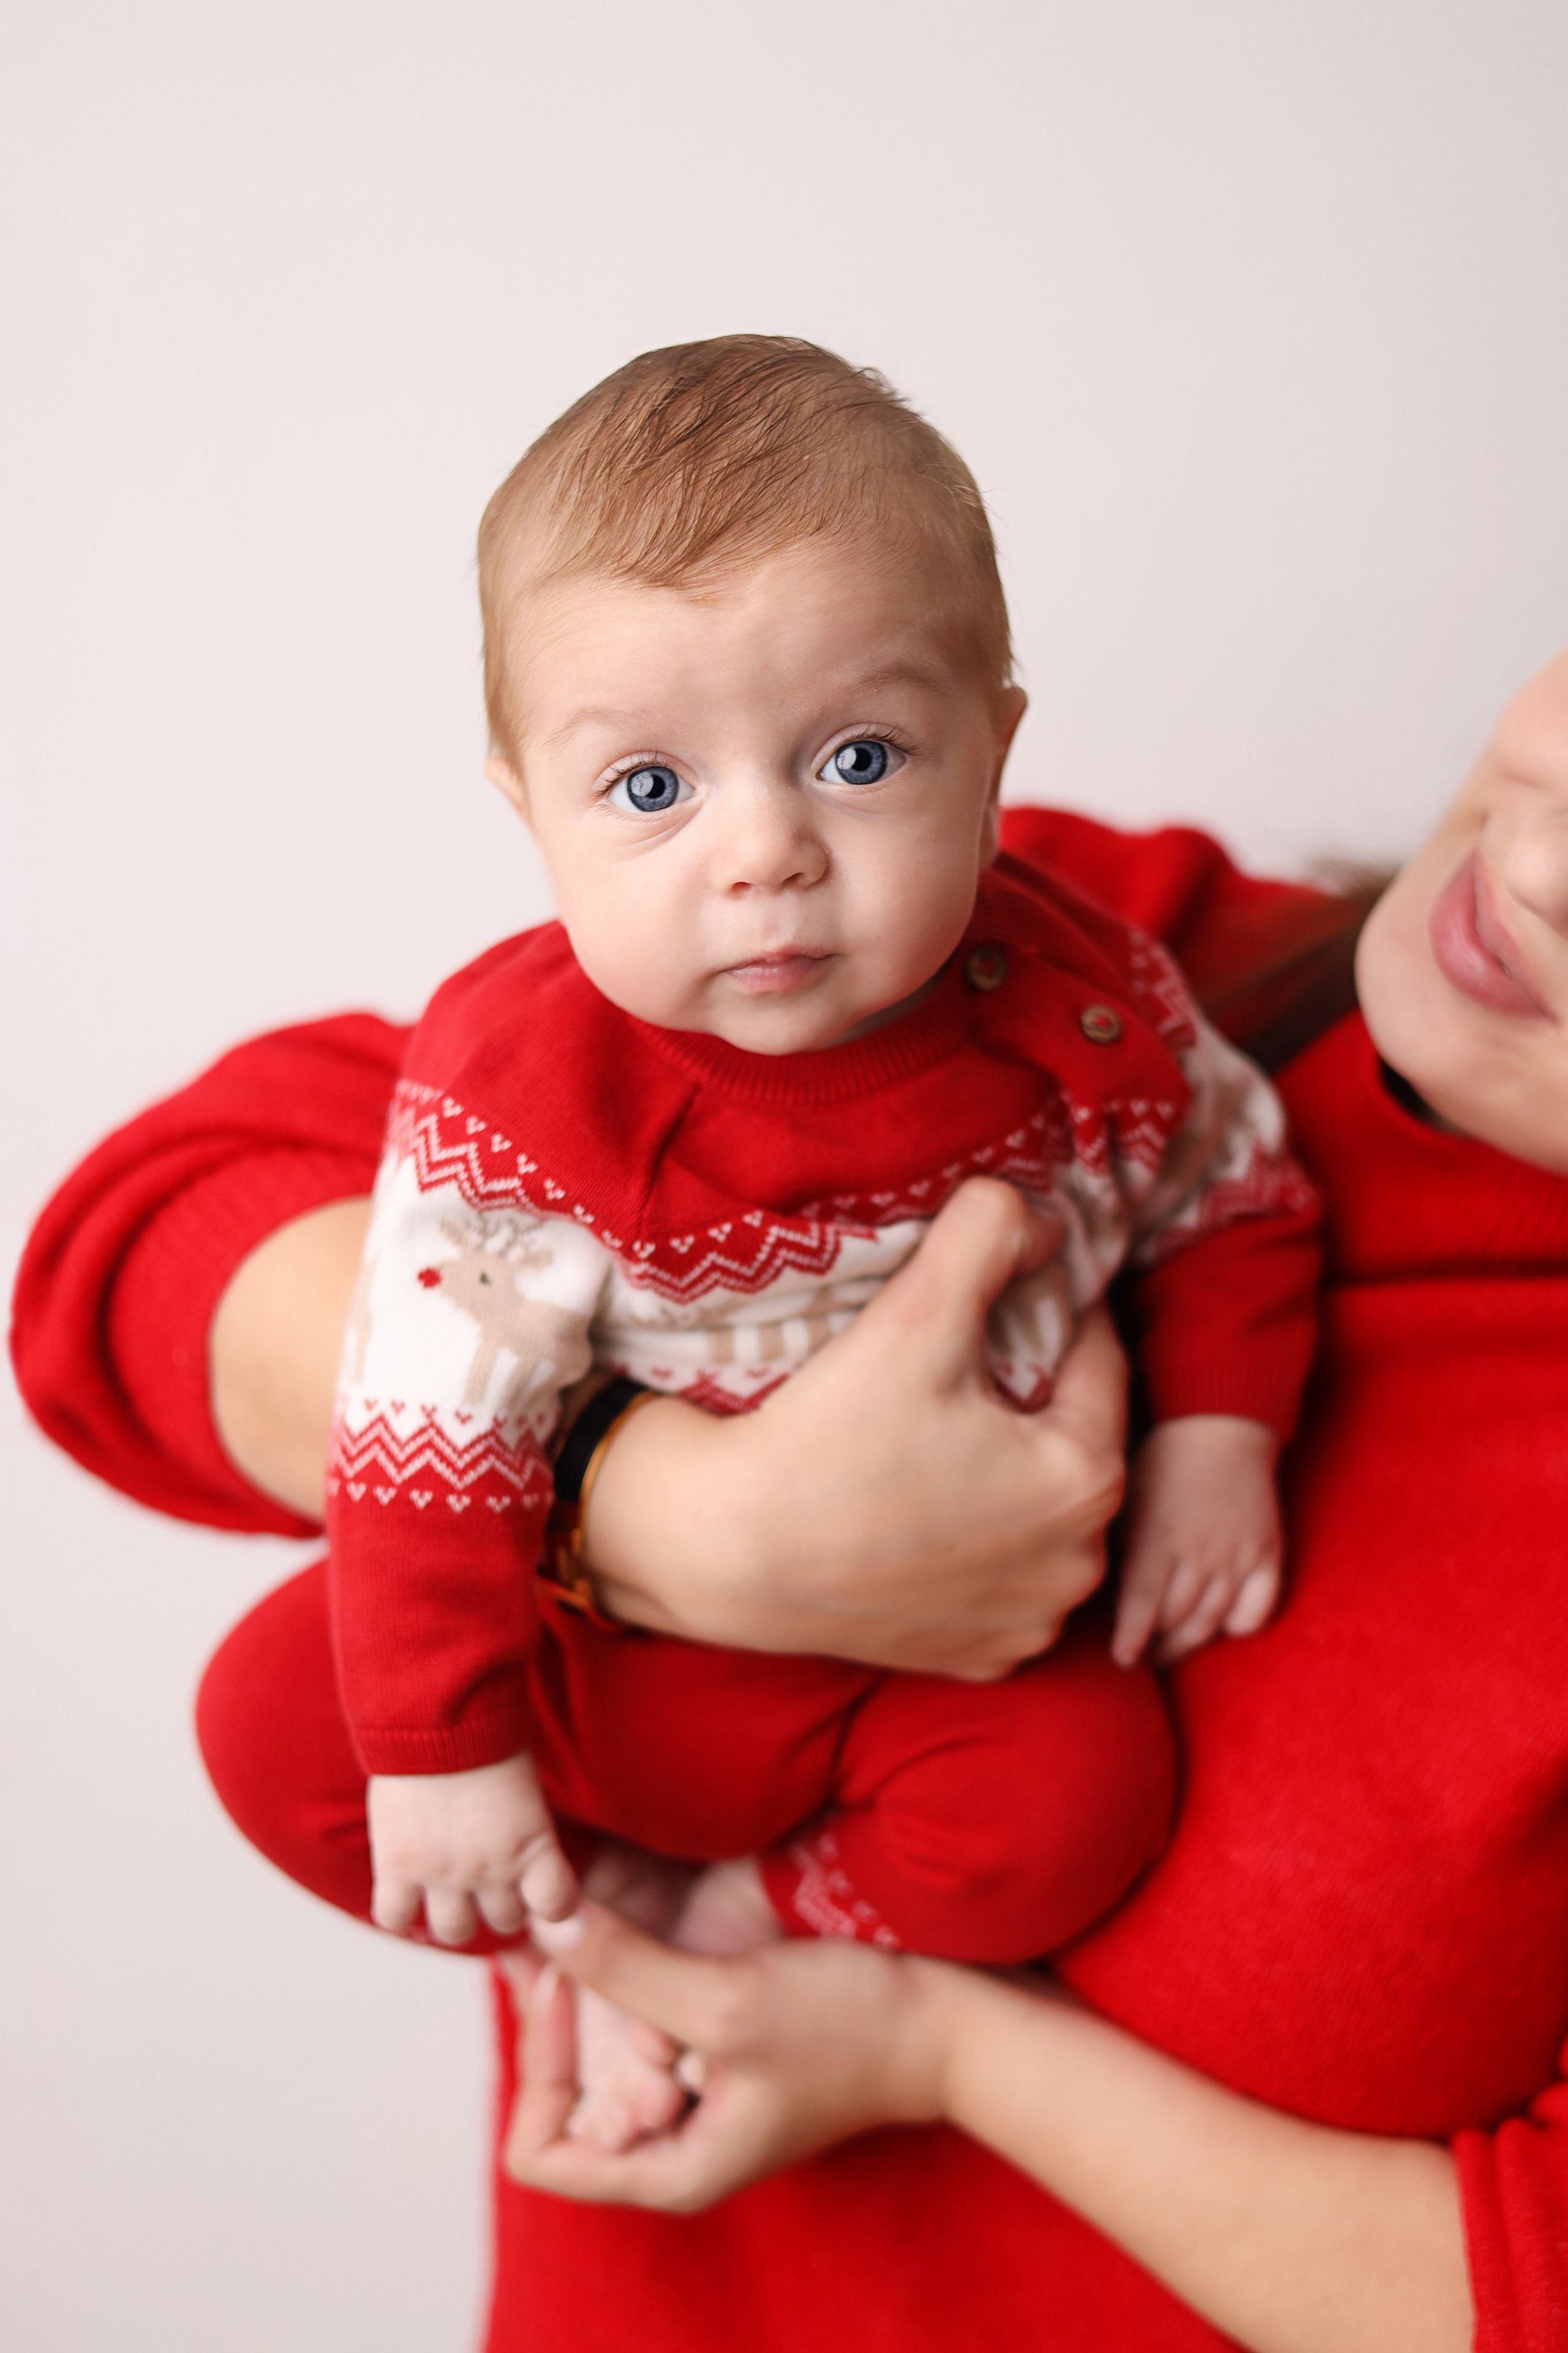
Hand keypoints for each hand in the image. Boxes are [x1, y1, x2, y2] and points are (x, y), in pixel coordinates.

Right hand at [367, 1752, 576, 1945]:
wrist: (436, 1712)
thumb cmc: (485, 1734)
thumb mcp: (525, 1785)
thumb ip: (526, 1826)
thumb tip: (528, 1854)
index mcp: (534, 1846)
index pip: (557, 1905)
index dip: (548, 1900)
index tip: (538, 1888)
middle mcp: (493, 1869)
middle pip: (506, 1920)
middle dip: (499, 1901)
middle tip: (486, 1874)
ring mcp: (444, 1873)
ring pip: (456, 1930)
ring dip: (454, 1912)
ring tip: (446, 1884)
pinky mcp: (398, 1867)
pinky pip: (396, 1917)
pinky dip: (398, 1908)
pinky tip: (402, 1885)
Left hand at [501, 1900, 949, 2209]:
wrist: (940, 2020)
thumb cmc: (848, 2029)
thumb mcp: (726, 2002)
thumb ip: (629, 1971)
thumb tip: (545, 1927)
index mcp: (670, 2171)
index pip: (539, 2149)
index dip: (539, 2066)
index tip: (568, 1984)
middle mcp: (671, 2147)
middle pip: (560, 2098)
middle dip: (561, 2019)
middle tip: (569, 1936)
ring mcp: (693, 2104)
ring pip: (595, 2058)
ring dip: (592, 1995)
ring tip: (597, 1929)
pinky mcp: (712, 2059)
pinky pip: (636, 2028)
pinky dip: (625, 1984)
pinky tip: (630, 1933)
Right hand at [587, 1178, 1129, 1680]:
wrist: (725, 1552)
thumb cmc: (824, 1436)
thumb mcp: (915, 1311)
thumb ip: (992, 1232)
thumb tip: (1049, 1221)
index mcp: (1085, 1478)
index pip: (1097, 1356)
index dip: (1053, 1307)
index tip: (1006, 1286)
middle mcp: (1077, 1565)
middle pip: (1072, 1440)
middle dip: (1033, 1395)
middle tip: (962, 1360)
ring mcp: (1027, 1624)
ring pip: (1040, 1515)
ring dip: (1010, 1473)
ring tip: (942, 1434)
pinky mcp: (977, 1660)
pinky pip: (1000, 1580)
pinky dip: (977, 1545)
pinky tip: (924, 1512)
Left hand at [1113, 1416, 1281, 1666]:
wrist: (1220, 1423)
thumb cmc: (1162, 1455)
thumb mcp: (1126, 1494)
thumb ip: (1120, 1542)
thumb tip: (1104, 1586)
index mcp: (1157, 1538)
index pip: (1142, 1606)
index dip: (1132, 1638)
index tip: (1123, 1658)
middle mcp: (1200, 1553)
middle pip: (1178, 1620)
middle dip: (1157, 1644)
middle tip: (1144, 1656)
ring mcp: (1237, 1555)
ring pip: (1214, 1619)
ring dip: (1191, 1642)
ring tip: (1172, 1652)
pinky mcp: (1267, 1552)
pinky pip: (1258, 1607)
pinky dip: (1241, 1624)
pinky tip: (1223, 1627)